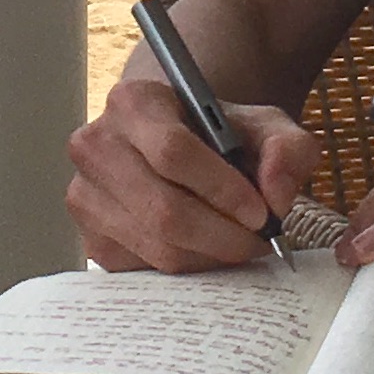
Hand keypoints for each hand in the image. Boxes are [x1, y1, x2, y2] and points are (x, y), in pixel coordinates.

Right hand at [66, 79, 321, 271]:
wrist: (175, 147)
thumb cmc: (218, 135)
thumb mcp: (263, 126)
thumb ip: (287, 150)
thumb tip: (277, 196)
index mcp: (132, 102)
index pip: (173, 152)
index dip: (222, 190)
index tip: (260, 213)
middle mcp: (96, 146)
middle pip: (164, 210)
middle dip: (222, 234)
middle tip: (259, 241)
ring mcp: (86, 196)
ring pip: (158, 246)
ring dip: (210, 256)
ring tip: (238, 243)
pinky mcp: (91, 240)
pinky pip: (147, 271)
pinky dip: (188, 269)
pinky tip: (206, 249)